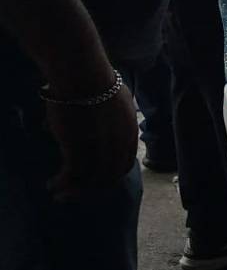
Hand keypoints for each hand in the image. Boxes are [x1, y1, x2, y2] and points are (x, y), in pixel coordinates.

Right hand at [44, 78, 137, 201]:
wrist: (84, 76)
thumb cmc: (94, 81)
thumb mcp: (114, 98)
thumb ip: (112, 112)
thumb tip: (103, 112)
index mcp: (130, 131)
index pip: (125, 163)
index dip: (111, 175)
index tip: (96, 180)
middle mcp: (120, 143)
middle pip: (110, 176)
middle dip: (93, 188)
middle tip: (76, 193)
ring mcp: (101, 147)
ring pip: (91, 179)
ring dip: (75, 190)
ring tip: (59, 193)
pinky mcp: (79, 148)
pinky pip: (72, 174)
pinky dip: (62, 183)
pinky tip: (53, 185)